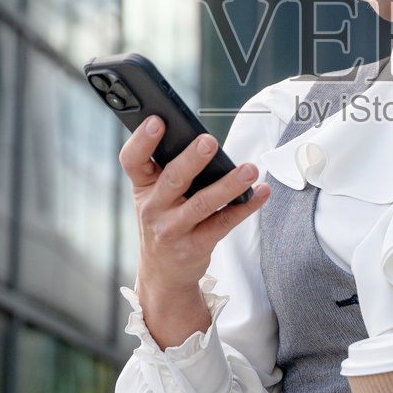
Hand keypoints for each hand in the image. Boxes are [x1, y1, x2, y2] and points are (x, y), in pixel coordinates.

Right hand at [119, 117, 270, 344]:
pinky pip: (224, 223)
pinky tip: (260, 192)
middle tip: (209, 141)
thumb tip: (204, 141)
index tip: (156, 121)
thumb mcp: (154, 195)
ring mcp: (173, 229)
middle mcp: (153, 208)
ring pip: (202, 204)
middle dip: (191, 159)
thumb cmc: (164, 220)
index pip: (132, 160)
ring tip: (249, 169)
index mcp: (142, 187)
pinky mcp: (196, 246)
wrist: (163, 272)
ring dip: (228, 184)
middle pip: (172, 179)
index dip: (141, 140)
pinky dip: (246, 206)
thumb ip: (169, 169)